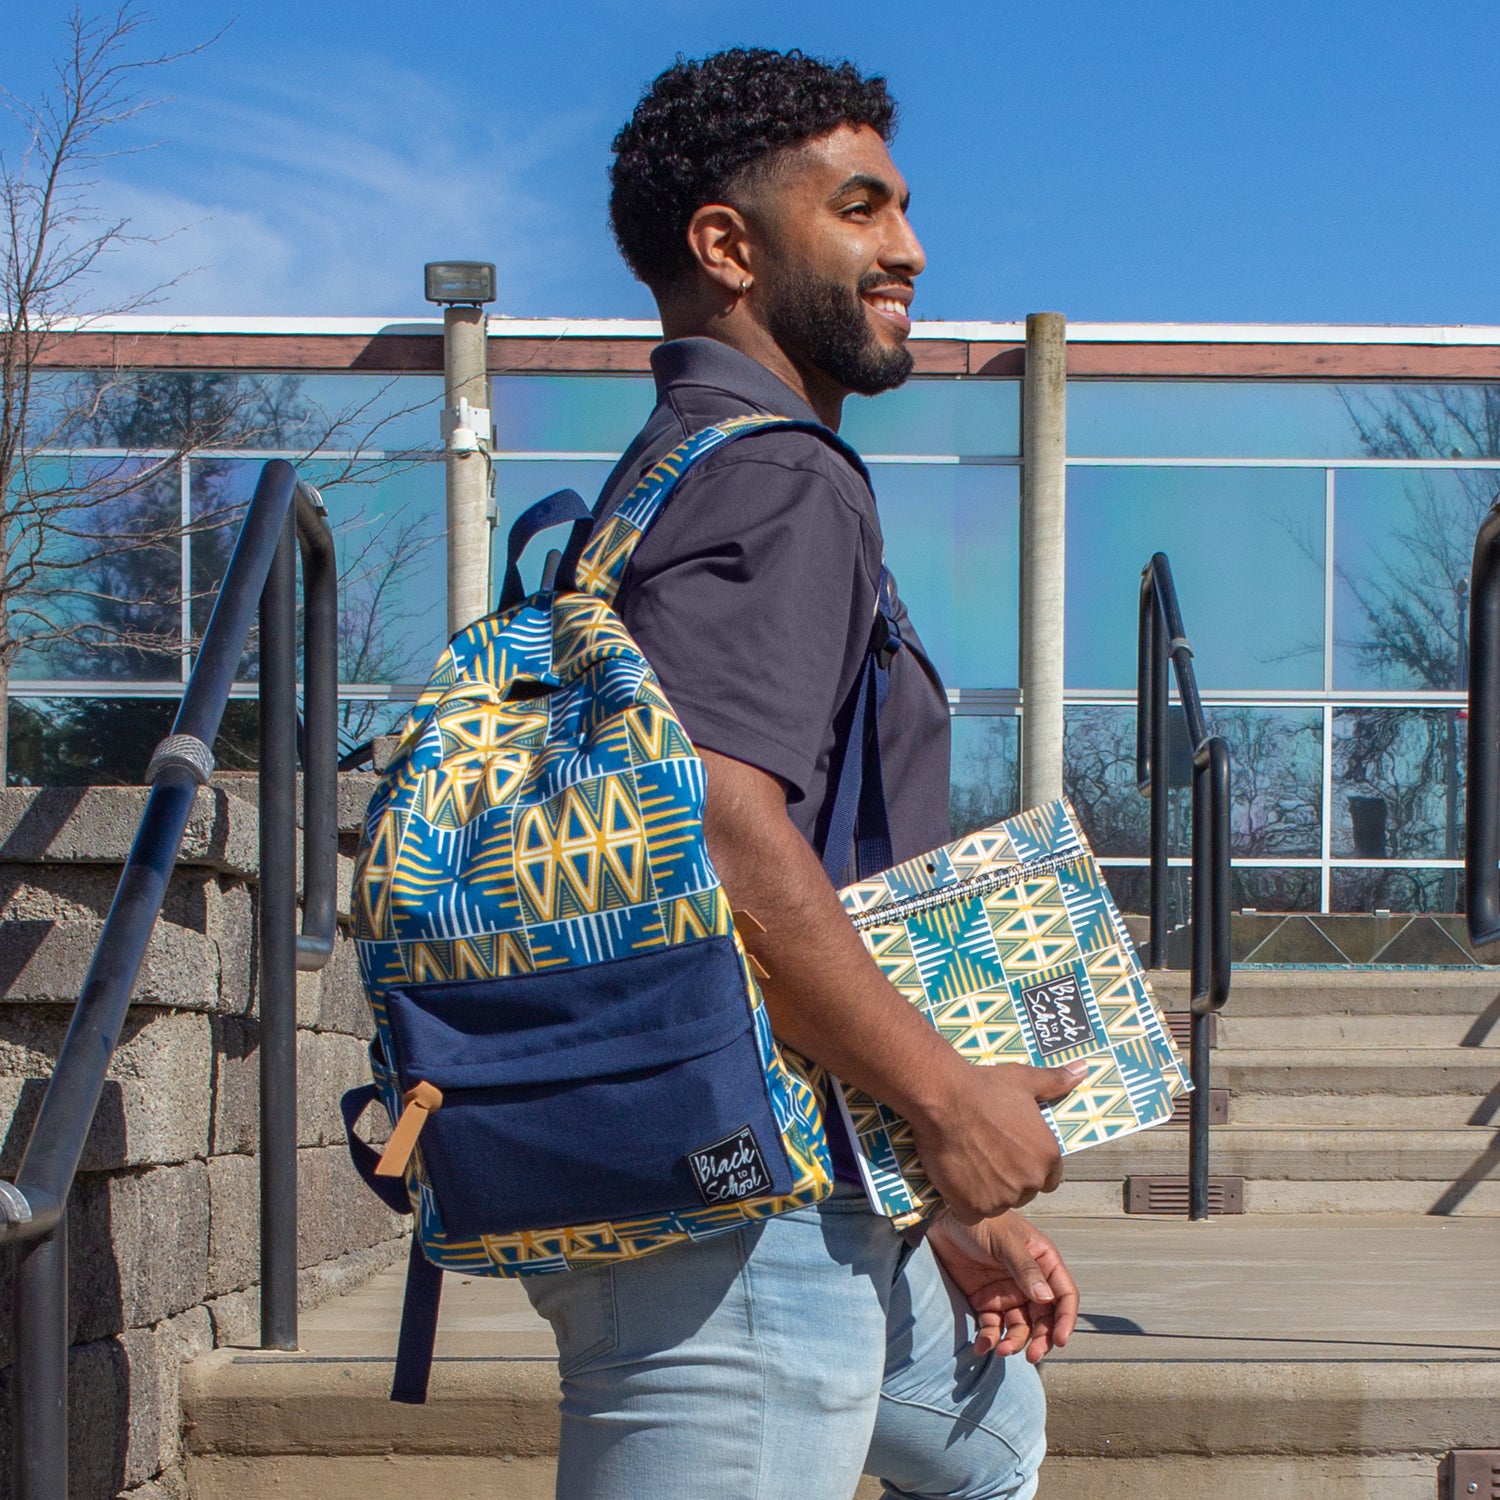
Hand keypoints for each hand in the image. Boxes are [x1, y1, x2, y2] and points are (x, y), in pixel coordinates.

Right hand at [906, 1060, 1081, 1222]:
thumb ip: (1055, 1082)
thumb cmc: (983, 1088)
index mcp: (1048, 1155)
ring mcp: (1002, 1197)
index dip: (1029, 1166)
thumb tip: (1082, 1070)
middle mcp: (1030, 1180)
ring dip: (986, 1191)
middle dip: (1008, 1179)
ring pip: (998, 1203)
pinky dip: (963, 1201)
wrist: (944, 1099)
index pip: (1048, 1178)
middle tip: (985, 1155)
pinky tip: (955, 1178)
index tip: (1010, 1155)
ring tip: (968, 1163)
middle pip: (1023, 1192)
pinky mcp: (974, 1206)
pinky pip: (972, 1212)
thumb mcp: (1024, 1081)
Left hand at [926, 1210, 1078, 1364]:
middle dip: (1041, 1339)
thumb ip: (1025, 1268)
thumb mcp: (1005, 1240)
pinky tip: (981, 1346)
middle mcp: (1029, 1281)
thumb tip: (1046, 1299)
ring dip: (1014, 1342)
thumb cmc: (979, 1220)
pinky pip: (992, 1327)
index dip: (1065, 1319)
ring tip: (1001, 1350)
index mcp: (1042, 1261)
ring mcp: (1007, 1293)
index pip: (1063, 1295)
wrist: (942, 1219)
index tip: (1060, 1339)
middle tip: (1032, 1356)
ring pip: (1019, 1328)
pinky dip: (989, 1339)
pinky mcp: (985, 1301)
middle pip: (1043, 1319)